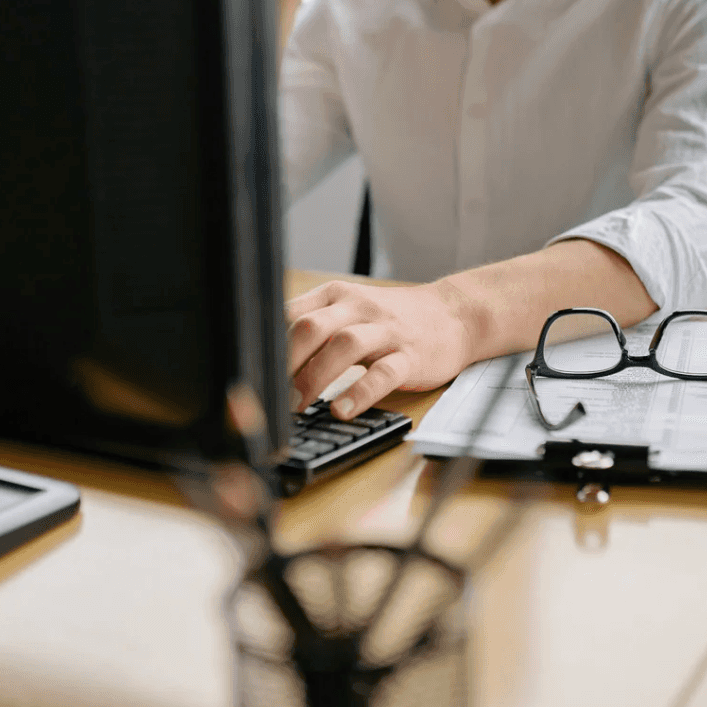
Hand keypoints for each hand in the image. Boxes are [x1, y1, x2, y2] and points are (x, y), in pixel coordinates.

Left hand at [285, 279, 478, 419]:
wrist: (454, 315)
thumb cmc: (392, 320)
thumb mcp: (349, 311)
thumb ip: (313, 327)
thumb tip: (268, 360)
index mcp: (336, 296)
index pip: (290, 314)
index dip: (266, 345)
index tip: (251, 374)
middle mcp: (359, 309)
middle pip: (311, 327)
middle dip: (285, 363)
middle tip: (270, 395)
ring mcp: (386, 331)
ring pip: (345, 346)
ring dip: (315, 377)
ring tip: (299, 406)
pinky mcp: (411, 356)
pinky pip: (384, 373)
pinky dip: (360, 393)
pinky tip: (342, 410)